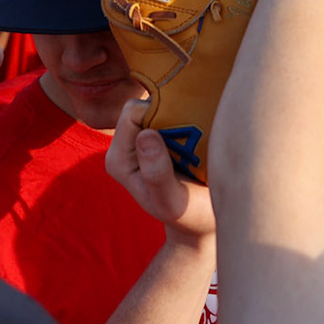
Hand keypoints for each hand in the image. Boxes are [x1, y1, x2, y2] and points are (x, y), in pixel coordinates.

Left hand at [107, 100, 214, 245]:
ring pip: (162, 103)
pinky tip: (204, 135)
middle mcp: (126, 144)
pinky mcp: (161, 134)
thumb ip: (156, 174)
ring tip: (202, 139)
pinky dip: (191, 116)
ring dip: (184, 115)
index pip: (133, 112)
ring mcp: (143, 138)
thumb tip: (145, 134)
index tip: (186, 137)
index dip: (160, 116)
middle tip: (197, 140)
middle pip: (146, 103)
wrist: (204, 221)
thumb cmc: (190, 215)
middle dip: (173, 113)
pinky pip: (174, 109)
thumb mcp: (173, 201)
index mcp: (119, 159)